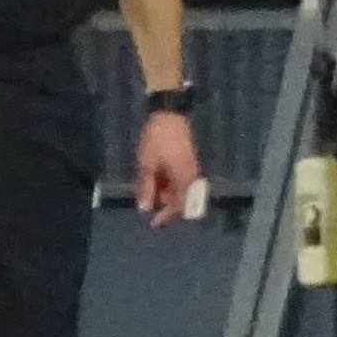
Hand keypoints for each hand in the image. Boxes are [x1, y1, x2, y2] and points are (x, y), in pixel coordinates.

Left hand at [135, 108, 200, 222]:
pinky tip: (156, 183)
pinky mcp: (187, 162)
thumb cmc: (158, 139)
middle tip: (151, 211)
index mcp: (184, 180)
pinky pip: (180, 181)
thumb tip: (144, 209)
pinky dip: (168, 186)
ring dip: (166, 197)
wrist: (170, 113)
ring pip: (180, 191)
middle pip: (182, 201)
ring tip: (149, 196)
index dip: (166, 217)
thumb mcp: (147, 164)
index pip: (179, 207)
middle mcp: (191, 178)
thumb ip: (146, 187)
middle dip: (167, 208)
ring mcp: (190, 169)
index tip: (153, 223)